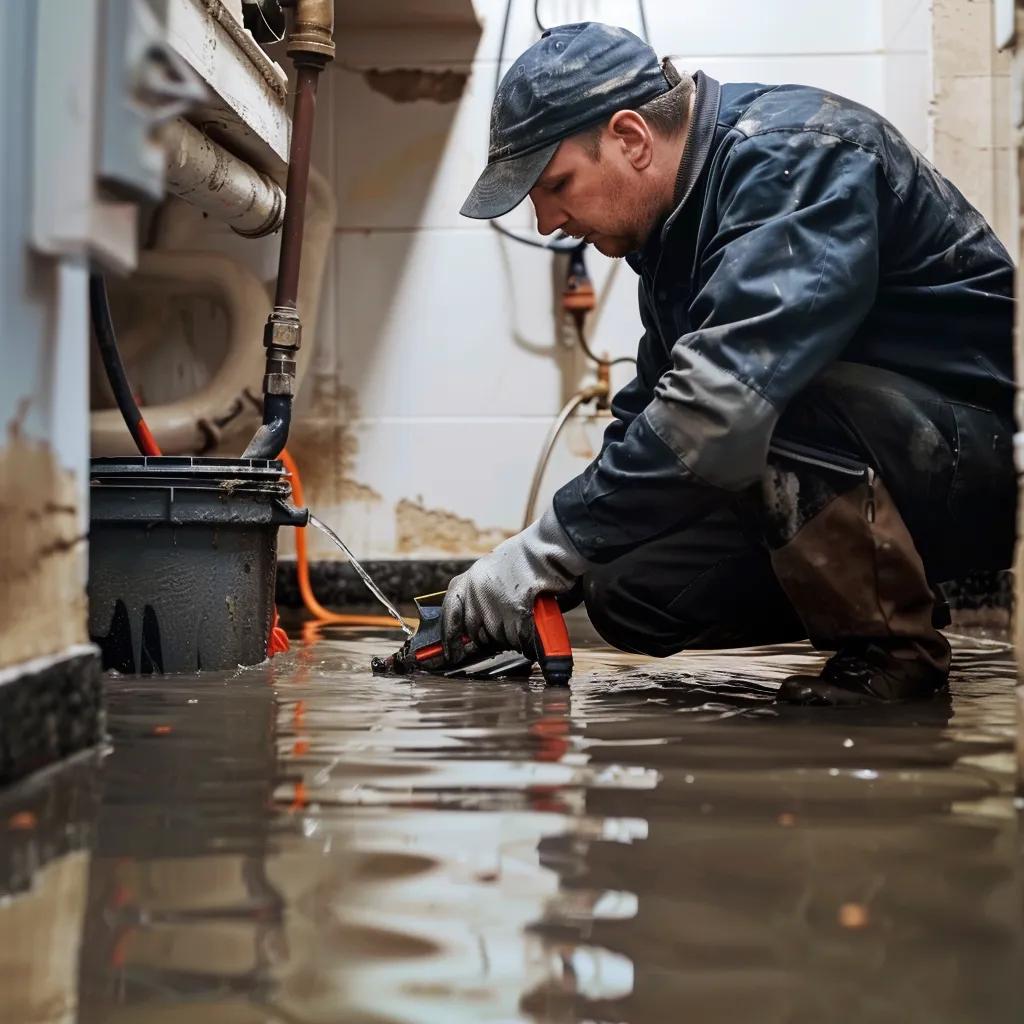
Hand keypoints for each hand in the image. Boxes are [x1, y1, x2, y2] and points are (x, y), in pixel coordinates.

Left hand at [441, 507, 586, 661]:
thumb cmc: (524, 559)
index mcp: (468, 581)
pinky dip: (527, 641)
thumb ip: (479, 596)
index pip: (450, 615)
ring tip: (524, 622)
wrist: (547, 548)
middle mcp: (476, 592)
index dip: (449, 638)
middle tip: (507, 631)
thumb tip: (476, 626)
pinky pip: (519, 639)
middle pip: (476, 633)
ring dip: (512, 638)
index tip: (451, 653)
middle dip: (490, 639)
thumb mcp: (490, 572)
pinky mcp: (515, 611)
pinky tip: (532, 634)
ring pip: (499, 639)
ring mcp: (495, 602)